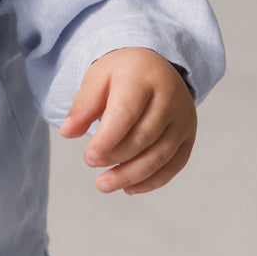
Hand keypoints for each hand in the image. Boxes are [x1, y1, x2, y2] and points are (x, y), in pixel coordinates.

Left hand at [59, 47, 196, 194]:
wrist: (156, 68)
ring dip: (131, 175)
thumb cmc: (122, 74)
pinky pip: (174, 165)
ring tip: (104, 184)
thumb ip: (83, 105)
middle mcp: (170, 99)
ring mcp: (184, 119)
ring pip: (160, 155)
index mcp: (144, 78)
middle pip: (144, 137)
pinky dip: (152, 181)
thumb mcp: (97, 78)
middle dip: (116, 157)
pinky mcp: (188, 136)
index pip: (127, 113)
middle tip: (91, 163)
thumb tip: (67, 132)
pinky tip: (129, 187)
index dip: (108, 139)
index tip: (89, 157)